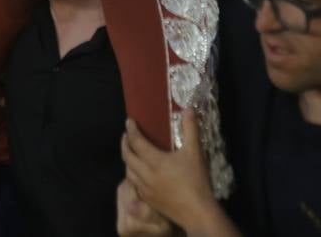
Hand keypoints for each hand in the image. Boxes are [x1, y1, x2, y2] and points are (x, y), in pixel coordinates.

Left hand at [121, 113, 218, 232]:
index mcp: (155, 161)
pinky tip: (139, 174)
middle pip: (127, 157)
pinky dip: (132, 174)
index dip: (131, 130)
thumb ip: (190, 129)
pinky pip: (134, 184)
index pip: (137, 142)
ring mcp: (145, 189)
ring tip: (131, 152)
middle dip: (125, 144)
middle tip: (126, 135)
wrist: (196, 212)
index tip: (129, 121)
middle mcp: (145, 174)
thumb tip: (188, 109)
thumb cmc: (195, 180)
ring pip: (129, 172)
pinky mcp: (149, 200)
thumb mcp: (195, 152)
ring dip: (127, 159)